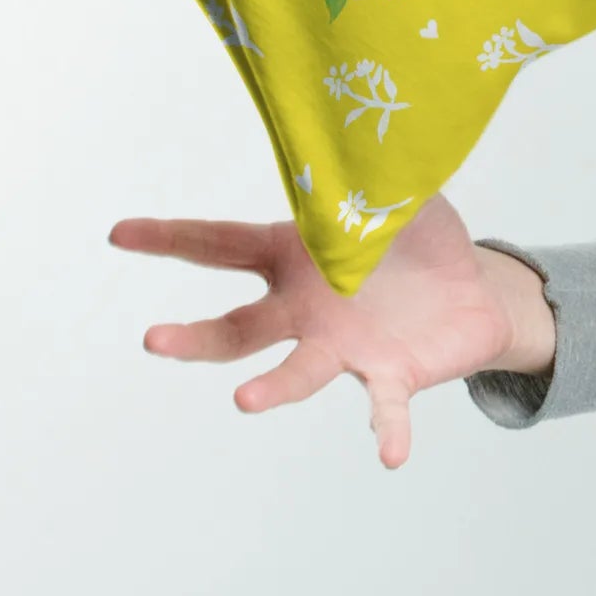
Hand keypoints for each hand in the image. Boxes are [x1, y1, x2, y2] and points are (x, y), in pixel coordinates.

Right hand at [107, 190, 515, 468]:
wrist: (475, 292)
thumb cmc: (421, 239)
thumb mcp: (398, 194)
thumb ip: (372, 174)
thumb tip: (356, 142)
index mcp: (295, 256)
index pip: (220, 246)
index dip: (170, 239)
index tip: (120, 234)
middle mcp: (306, 309)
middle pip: (238, 329)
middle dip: (195, 338)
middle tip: (153, 340)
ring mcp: (343, 347)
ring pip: (298, 371)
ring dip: (272, 389)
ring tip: (244, 402)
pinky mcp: (391, 374)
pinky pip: (385, 405)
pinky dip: (387, 428)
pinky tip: (390, 454)